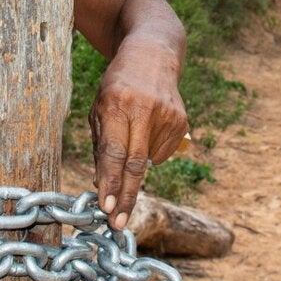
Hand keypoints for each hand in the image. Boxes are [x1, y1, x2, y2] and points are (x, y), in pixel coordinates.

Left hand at [89, 45, 189, 229]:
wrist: (152, 55)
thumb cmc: (117, 85)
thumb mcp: (99, 106)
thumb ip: (101, 144)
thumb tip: (103, 184)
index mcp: (117, 103)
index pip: (113, 152)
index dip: (110, 182)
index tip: (107, 208)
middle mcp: (144, 109)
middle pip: (134, 164)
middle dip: (126, 197)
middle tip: (118, 224)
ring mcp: (167, 116)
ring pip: (148, 161)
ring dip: (134, 166)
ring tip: (130, 137)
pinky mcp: (181, 121)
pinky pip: (161, 154)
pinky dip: (149, 152)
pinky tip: (146, 130)